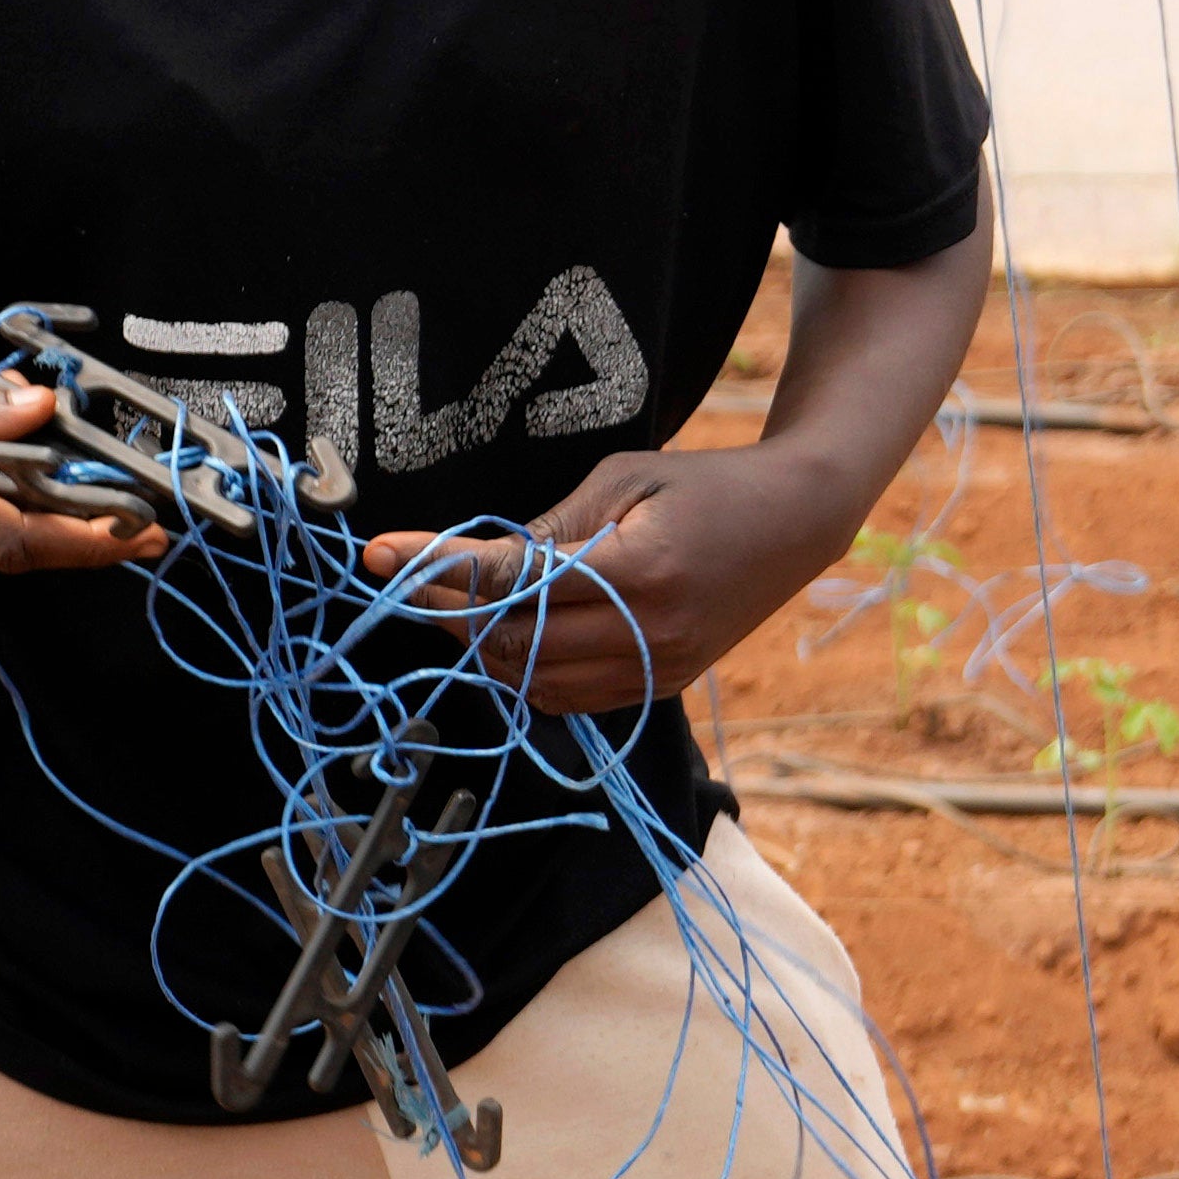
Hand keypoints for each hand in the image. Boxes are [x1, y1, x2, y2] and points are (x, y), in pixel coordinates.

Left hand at [366, 446, 855, 722]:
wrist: (797, 521)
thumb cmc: (707, 484)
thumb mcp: (622, 480)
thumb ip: (549, 530)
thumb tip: (470, 564)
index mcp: (640, 570)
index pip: (511, 582)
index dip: (436, 569)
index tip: (381, 553)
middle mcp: (651, 631)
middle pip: (513, 642)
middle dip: (446, 613)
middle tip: (406, 582)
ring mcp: (660, 667)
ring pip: (536, 683)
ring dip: (479, 650)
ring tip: (450, 609)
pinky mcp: (663, 684)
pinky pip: (572, 699)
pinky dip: (524, 675)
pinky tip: (503, 639)